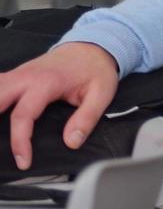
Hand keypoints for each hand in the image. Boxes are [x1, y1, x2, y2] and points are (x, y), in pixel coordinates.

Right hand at [0, 43, 119, 169]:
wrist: (90, 47)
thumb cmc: (95, 70)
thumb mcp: (101, 93)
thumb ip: (87, 118)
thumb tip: (72, 141)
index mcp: (46, 82)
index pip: (23, 115)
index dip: (19, 141)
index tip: (23, 162)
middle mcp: (26, 76)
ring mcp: (17, 74)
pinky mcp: (14, 75)